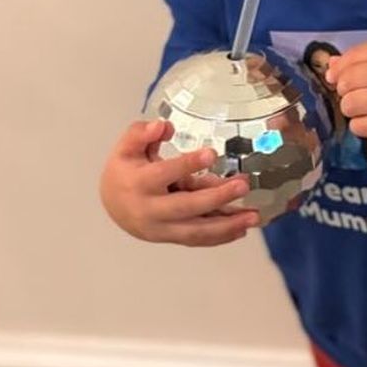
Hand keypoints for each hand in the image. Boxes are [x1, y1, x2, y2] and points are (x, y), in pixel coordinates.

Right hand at [99, 118, 260, 244]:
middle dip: (216, 198)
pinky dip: (221, 237)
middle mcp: (150, 210)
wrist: (112, 205)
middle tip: (243, 185)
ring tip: (254, 216)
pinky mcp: (171, 238)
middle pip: (185, 207)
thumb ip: (142, 133)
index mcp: (138, 183)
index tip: (211, 154)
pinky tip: (242, 228)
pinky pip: (198, 240)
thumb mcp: (127, 147)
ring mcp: (161, 228)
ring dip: (227, 226)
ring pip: (195, 231)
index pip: (164, 173)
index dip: (187, 164)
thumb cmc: (125, 171)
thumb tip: (163, 126)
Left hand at [325, 41, 366, 142]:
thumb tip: (330, 65)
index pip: (354, 57)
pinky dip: (359, 126)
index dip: (339, 69)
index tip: (335, 79)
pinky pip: (361, 126)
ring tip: (363, 110)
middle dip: (344, 91)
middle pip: (349, 81)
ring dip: (350, 109)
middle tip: (355, 95)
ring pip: (351, 104)